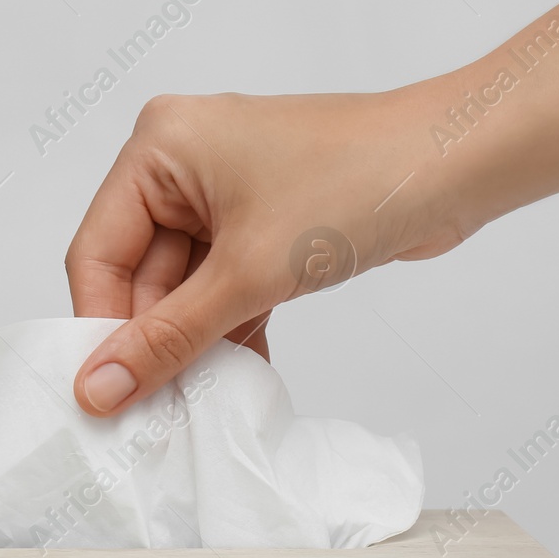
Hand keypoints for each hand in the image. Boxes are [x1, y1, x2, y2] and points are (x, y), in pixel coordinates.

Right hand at [65, 86, 477, 414]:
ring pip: (184, 289)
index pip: (98, 251)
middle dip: (154, 340)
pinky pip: (223, 288)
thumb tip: (99, 388)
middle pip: (139, 274)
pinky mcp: (264, 225)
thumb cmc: (358, 182)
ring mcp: (226, 195)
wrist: (459, 164)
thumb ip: (169, 337)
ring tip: (198, 400)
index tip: (105, 394)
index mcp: (160, 147)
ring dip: (195, 343)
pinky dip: (229, 330)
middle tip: (156, 410)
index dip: (101, 326)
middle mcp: (184, 165)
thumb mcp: (248, 272)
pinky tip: (237, 377)